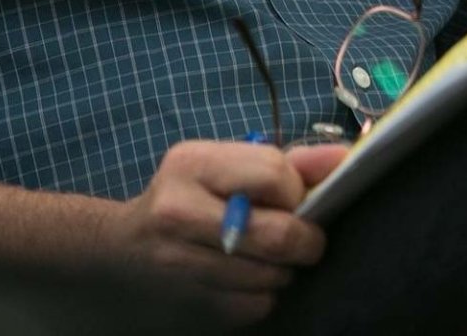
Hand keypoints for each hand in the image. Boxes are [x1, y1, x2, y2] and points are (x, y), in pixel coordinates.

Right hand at [113, 138, 345, 325]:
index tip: (294, 199)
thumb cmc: (188, 195)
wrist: (120, 247)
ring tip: (273, 258)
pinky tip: (250, 280)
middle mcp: (179, 211)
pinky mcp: (186, 302)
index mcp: (193, 164)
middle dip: (308, 241)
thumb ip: (288, 161)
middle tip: (307, 240)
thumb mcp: (226, 165)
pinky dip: (264, 296)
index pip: (275, 175)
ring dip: (286, 271)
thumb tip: (346, 158)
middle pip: (278, 235)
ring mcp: (179, 262)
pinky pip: (254, 307)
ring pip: (271, 277)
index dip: (298, 191)